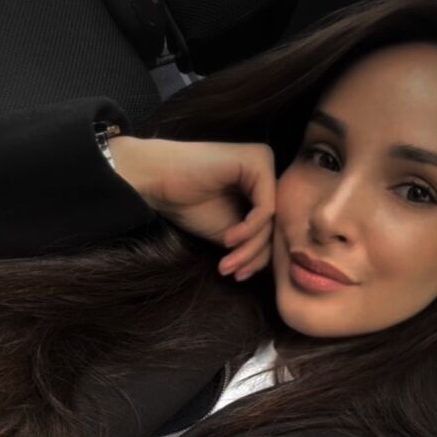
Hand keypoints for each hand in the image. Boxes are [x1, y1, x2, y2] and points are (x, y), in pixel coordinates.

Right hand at [109, 135, 275, 279]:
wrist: (157, 180)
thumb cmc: (187, 204)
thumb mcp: (228, 233)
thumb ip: (253, 243)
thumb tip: (279, 265)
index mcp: (261, 186)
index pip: (270, 228)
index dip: (257, 258)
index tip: (238, 276)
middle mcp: (266, 171)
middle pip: (273, 225)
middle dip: (254, 256)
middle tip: (234, 274)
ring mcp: (265, 162)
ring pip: (271, 220)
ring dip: (249, 249)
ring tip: (228, 264)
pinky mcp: (259, 160)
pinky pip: (265, 208)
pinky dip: (249, 230)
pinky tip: (228, 239)